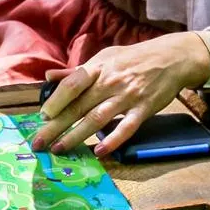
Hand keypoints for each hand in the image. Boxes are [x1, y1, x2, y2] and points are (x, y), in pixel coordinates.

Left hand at [31, 33, 209, 158]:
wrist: (170, 58)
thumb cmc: (132, 58)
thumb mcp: (104, 58)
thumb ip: (76, 72)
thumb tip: (48, 77)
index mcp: (98, 68)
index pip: (72, 84)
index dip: (56, 101)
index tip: (42, 117)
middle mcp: (110, 82)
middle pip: (79, 106)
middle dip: (56, 127)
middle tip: (39, 143)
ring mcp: (127, 96)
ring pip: (97, 119)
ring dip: (76, 136)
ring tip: (60, 148)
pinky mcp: (144, 109)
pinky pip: (126, 127)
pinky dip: (113, 140)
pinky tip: (99, 151)